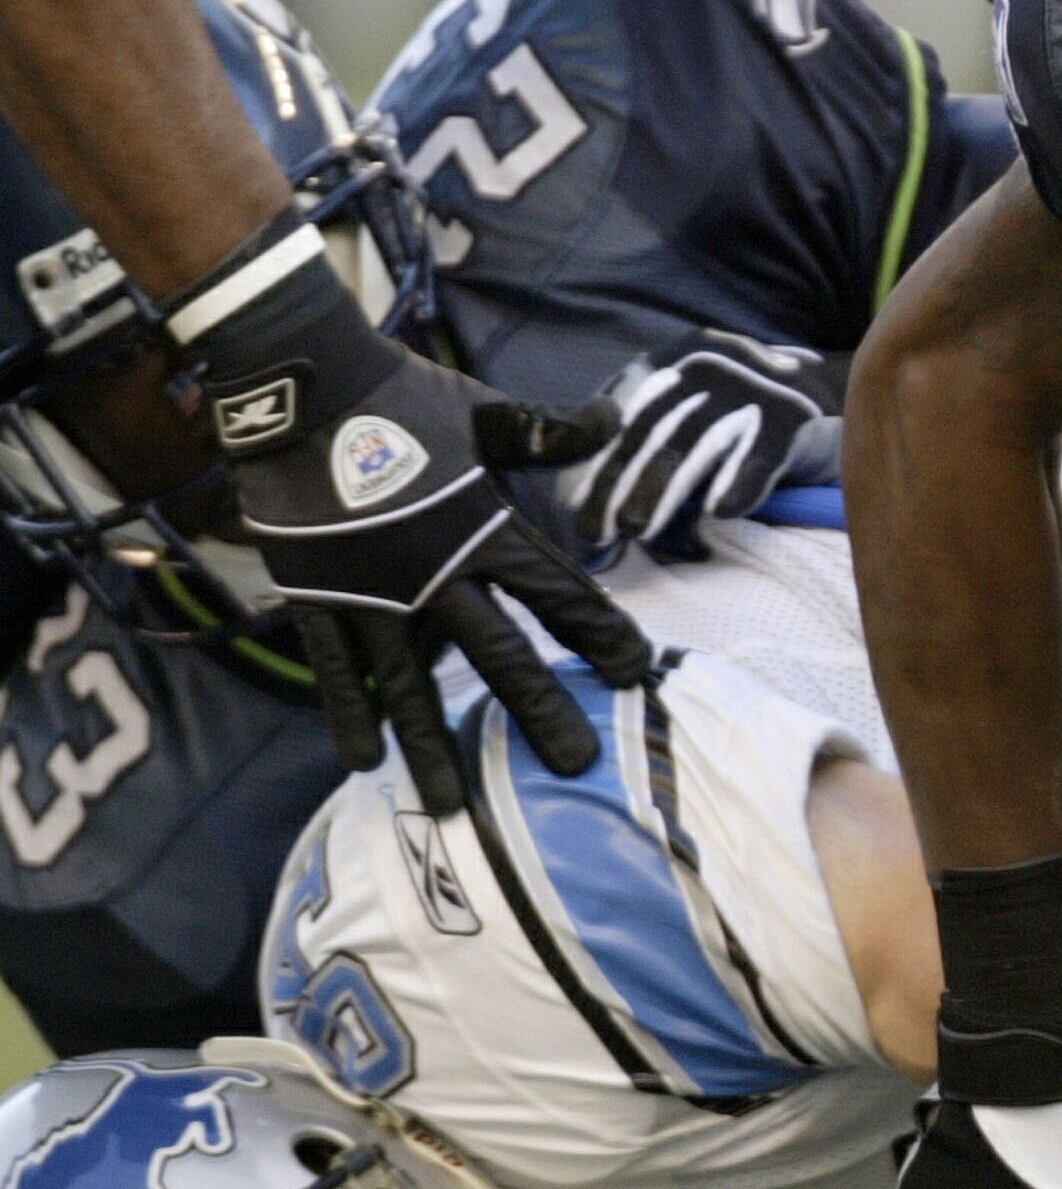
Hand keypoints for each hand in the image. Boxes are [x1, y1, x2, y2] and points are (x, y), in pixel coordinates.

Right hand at [176, 222, 650, 815]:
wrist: (298, 383)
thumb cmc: (399, 395)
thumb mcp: (482, 410)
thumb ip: (547, 430)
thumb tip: (614, 420)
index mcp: (482, 527)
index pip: (557, 592)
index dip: (599, 632)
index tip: (636, 672)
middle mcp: (432, 570)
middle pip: (498, 655)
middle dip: (539, 711)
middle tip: (576, 765)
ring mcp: (369, 590)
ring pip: (409, 684)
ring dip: (433, 745)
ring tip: (455, 805)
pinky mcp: (316, 594)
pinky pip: (336, 668)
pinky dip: (350, 714)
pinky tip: (365, 762)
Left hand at [566, 334, 844, 561]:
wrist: (839, 388)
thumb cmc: (749, 413)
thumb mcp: (695, 401)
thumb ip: (651, 432)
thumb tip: (593, 492)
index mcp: (678, 356)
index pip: (624, 410)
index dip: (595, 457)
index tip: (573, 500)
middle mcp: (712, 363)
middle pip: (653, 431)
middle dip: (617, 483)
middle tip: (595, 529)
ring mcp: (754, 387)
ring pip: (696, 446)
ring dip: (661, 491)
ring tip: (635, 529)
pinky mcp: (793, 417)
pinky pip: (759, 458)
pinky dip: (738, 486)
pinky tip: (717, 515)